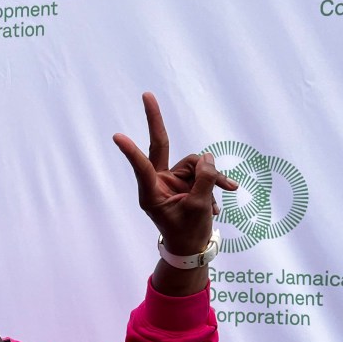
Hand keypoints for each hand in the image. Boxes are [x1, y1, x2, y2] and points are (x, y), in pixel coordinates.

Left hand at [113, 92, 237, 255]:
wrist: (192, 248)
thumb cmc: (189, 233)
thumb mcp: (199, 208)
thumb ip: (204, 180)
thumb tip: (207, 156)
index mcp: (151, 193)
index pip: (142, 167)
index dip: (131, 152)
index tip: (116, 136)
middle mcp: (158, 182)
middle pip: (160, 146)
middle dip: (155, 120)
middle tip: (146, 94)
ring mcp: (172, 179)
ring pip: (195, 163)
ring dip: (212, 176)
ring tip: (223, 194)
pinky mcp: (185, 179)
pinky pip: (204, 171)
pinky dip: (215, 181)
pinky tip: (226, 195)